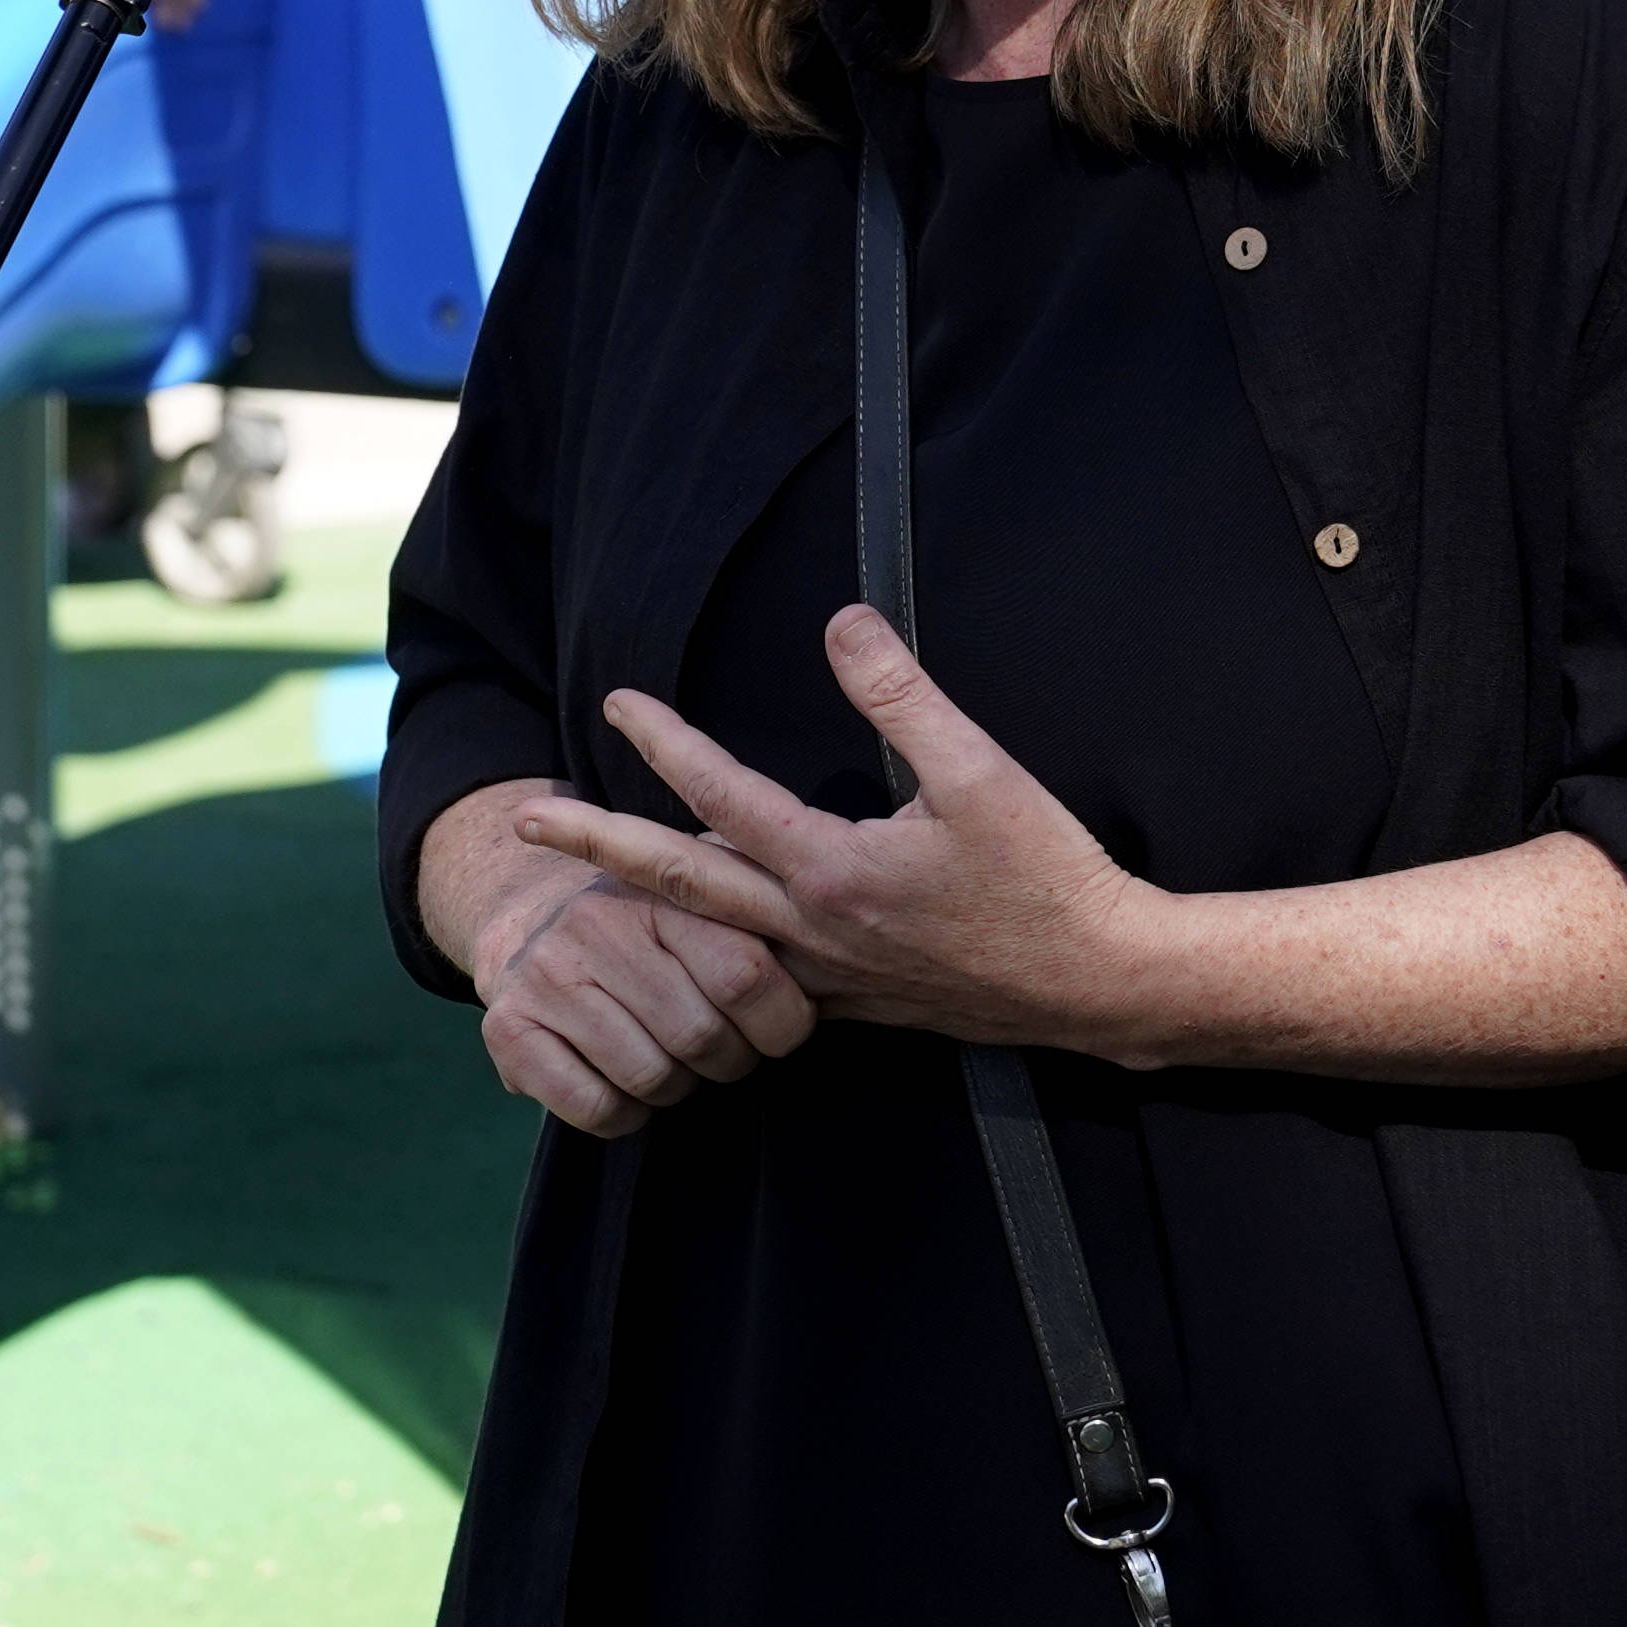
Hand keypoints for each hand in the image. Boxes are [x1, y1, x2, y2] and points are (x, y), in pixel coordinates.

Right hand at [455, 838, 815, 1138]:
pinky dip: (624, 1115)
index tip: (779, 1030)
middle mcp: (598, 921)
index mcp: (662, 887)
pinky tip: (622, 1084)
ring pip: (653, 1077)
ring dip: (675, 1089)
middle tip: (720, 1048)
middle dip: (729, 1061)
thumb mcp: (711, 894)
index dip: (782, 1024)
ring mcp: (547, 973)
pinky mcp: (508, 1028)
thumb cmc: (657, 928)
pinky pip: (597, 1108)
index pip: (747, 975)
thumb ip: (771, 909)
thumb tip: (851, 941)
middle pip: (703, 1036)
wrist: (534, 927)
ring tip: (670, 1058)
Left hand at [549, 611, 1184, 1052]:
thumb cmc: (1049, 878)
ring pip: (711, 937)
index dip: (663, 742)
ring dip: (649, 901)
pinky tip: (710, 935)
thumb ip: (903, 697)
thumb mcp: (981, 774)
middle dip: (597, 844)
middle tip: (525, 817)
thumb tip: (842, 623)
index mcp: (832, 873)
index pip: (719, 797)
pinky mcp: (856, 1003)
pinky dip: (715, 948)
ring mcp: (827, 979)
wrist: (1101, 983)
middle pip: (677, 883)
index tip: (619, 702)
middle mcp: (811, 933)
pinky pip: (758, 975)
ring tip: (599, 870)